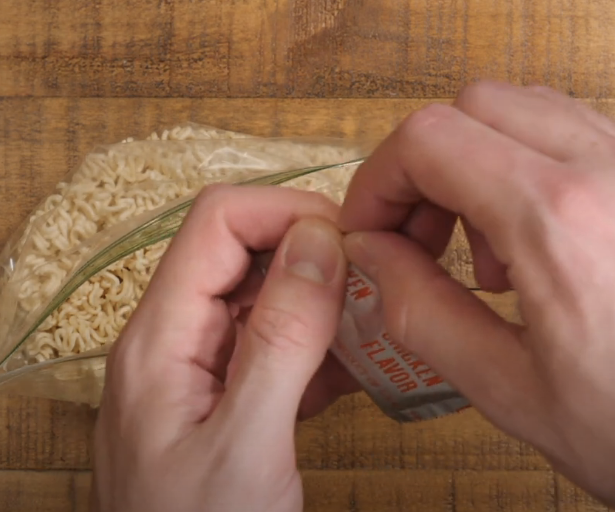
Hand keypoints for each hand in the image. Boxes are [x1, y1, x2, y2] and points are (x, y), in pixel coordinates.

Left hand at [91, 185, 357, 511]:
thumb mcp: (247, 446)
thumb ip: (280, 338)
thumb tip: (317, 241)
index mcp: (159, 337)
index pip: (216, 222)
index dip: (284, 213)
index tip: (349, 241)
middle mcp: (173, 339)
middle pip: (239, 251)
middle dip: (310, 252)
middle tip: (372, 283)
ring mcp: (197, 365)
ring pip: (261, 295)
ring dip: (320, 300)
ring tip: (372, 326)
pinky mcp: (222, 392)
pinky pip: (271, 342)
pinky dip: (316, 344)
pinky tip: (353, 368)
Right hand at [339, 81, 614, 504]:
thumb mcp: (509, 388)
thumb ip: (420, 310)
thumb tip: (369, 252)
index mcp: (559, 220)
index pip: (429, 141)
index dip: (377, 181)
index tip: (369, 233)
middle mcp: (608, 168)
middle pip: (474, 106)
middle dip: (423, 168)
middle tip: (418, 239)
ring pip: (524, 110)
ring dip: (474, 165)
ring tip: (486, 254)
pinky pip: (572, 134)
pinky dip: (524, 168)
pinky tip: (534, 242)